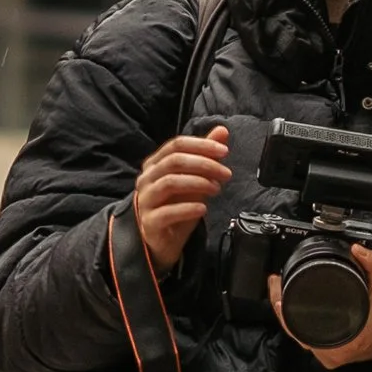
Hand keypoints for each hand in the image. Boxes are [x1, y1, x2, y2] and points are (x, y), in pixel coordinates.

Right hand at [132, 124, 231, 271]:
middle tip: (226, 174)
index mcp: (155, 164)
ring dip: (198, 183)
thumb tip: (222, 130)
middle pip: (174, 161)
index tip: (224, 151)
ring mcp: (145, 200)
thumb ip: (206, 156)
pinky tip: (203, 209)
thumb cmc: (177, 207)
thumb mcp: (195, 180)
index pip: (176, 145)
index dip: (201, 145)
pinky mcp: (149, 222)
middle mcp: (146, 179)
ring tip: (216, 189)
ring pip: (170, 183)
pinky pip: (167, 212)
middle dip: (204, 164)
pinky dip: (188, 208)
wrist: (162, 241)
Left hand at [271, 242, 371, 370]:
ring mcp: (326, 356)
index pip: (299, 328)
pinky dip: (297, 321)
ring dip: (288, 312)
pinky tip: (291, 304)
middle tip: (276, 282)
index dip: (284, 308)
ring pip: (298, 334)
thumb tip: (357, 249)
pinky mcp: (327, 353)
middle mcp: (329, 354)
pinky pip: (305, 337)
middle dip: (282, 304)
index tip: (277, 287)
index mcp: (340, 343)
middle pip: (294, 329)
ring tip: (279, 289)